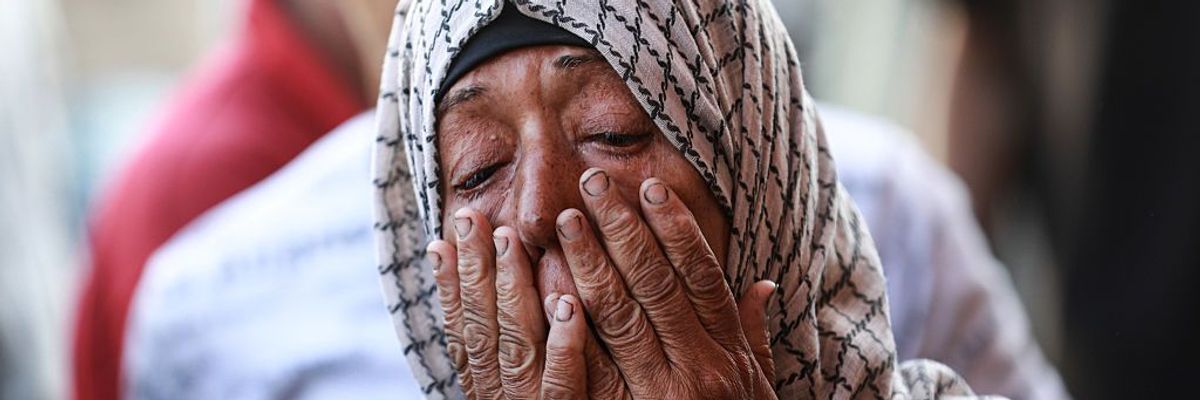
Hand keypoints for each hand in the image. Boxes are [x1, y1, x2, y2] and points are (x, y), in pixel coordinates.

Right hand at [428, 211, 627, 398]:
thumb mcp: (521, 386)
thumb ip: (510, 345)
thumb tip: (491, 287)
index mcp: (486, 391)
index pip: (461, 333)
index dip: (449, 287)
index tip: (442, 240)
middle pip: (484, 330)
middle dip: (476, 271)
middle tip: (473, 220)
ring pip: (517, 347)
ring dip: (512, 290)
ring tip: (510, 241)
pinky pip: (565, 384)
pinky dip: (563, 344)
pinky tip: (567, 304)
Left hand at [555, 168, 776, 398]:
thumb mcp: (756, 386)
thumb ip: (753, 336)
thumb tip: (763, 285)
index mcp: (730, 353)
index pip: (701, 276)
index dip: (675, 228)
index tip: (651, 187)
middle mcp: (699, 369)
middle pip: (656, 284)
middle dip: (622, 228)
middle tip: (594, 182)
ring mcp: (660, 396)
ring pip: (619, 316)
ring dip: (590, 262)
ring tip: (567, 220)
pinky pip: (588, 366)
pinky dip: (568, 326)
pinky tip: (548, 290)